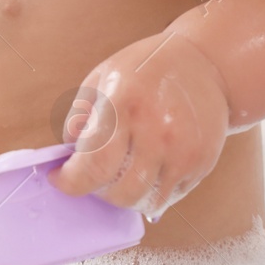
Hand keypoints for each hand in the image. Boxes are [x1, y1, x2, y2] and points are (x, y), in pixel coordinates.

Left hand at [49, 30, 230, 218]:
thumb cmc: (147, 67)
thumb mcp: (103, 76)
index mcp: (125, 105)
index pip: (94, 165)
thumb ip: (80, 115)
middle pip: (120, 192)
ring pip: (146, 201)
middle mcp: (157, 131)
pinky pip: (169, 197)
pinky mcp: (202, 163)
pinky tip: (144, 171)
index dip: (71, 181)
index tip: (59, 178)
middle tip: (93, 175)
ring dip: (125, 197)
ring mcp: (183, 150)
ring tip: (118, 176)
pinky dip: (150, 193)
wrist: (204, 63)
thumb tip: (67, 152)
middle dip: (97, 190)